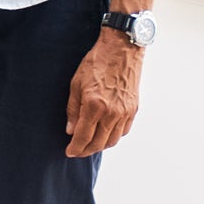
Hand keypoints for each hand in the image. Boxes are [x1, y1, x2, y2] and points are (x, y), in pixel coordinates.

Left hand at [64, 30, 142, 156]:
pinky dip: (113, 137)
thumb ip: (73, 109)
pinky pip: (124, 131)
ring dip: (100, 146)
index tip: (69, 152)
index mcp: (95, 106)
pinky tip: (105, 134)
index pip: (84, 136)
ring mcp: (125, 113)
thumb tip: (71, 130)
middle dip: (86, 150)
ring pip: (113, 140)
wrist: (121, 51)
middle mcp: (112, 113)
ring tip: (89, 145)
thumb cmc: (95, 63)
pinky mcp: (134, 110)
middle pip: (99, 143)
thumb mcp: (75, 83)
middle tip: (77, 151)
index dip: (76, 147)